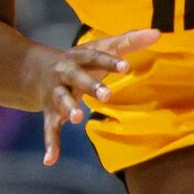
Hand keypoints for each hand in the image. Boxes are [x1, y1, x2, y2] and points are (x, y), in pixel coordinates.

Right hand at [29, 30, 157, 165]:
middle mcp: (64, 73)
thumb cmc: (80, 59)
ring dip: (68, 109)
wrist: (35, 69)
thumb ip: (128, 41)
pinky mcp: (50, 111)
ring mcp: (56, 93)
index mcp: (79, 57)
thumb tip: (157, 33)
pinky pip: (49, 128)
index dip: (110, 61)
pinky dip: (50, 144)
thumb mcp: (100, 47)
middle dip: (90, 86)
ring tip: (76, 119)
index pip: (95, 56)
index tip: (126, 66)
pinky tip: (51, 160)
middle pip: (77, 78)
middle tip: (107, 96)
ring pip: (61, 100)